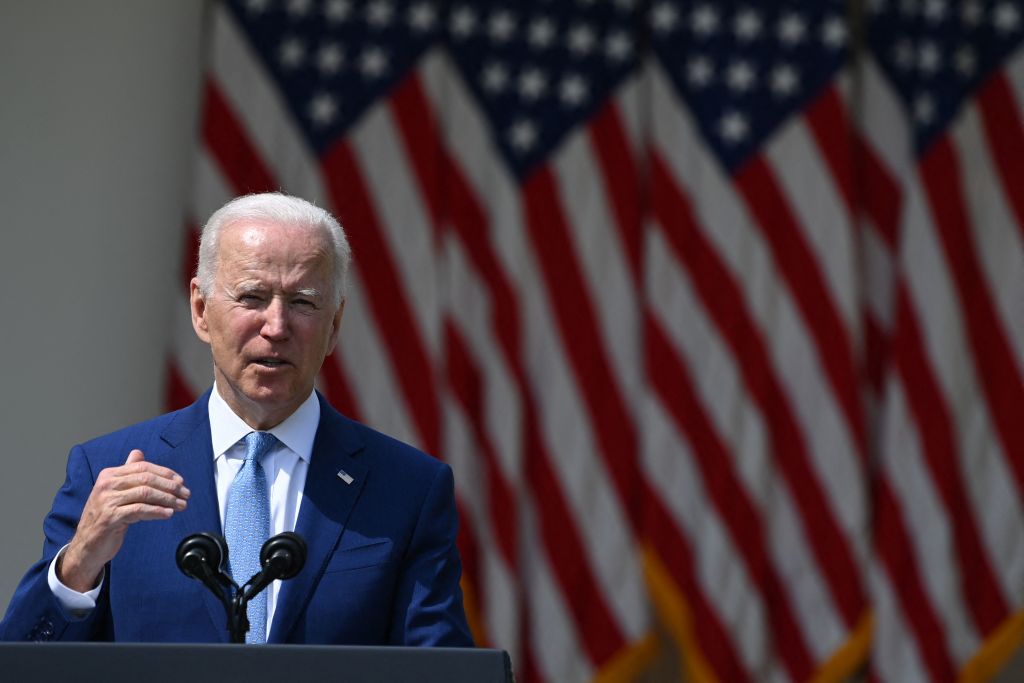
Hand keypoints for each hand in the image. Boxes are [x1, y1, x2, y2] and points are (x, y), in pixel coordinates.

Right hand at [59, 450, 189, 591]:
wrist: (87, 544)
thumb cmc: (105, 517)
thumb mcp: (115, 492)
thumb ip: (127, 474)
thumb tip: (138, 453)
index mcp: (109, 475)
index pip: (143, 467)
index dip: (165, 473)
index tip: (181, 481)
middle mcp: (106, 484)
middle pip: (146, 479)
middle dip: (170, 486)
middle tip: (186, 494)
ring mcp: (107, 501)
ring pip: (145, 493)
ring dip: (168, 499)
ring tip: (181, 505)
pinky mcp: (110, 517)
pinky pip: (139, 510)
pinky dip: (157, 511)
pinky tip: (168, 514)